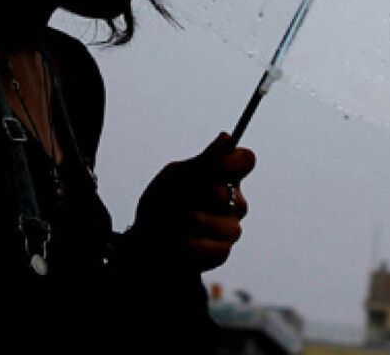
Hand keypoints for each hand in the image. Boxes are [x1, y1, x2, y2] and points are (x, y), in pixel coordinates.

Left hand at [133, 132, 255, 271]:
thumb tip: (227, 137)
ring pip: (215, 221)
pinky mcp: (222, 252)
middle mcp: (235, 202)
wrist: (144, 243)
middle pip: (224, 192)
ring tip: (168, 225)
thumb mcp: (176, 177)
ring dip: (183, 223)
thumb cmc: (161, 204)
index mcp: (225, 178)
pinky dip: (184, 245)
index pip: (245, 160)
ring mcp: (231, 229)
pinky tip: (174, 243)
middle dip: (192, 196)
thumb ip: (203, 162)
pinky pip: (209, 247)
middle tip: (174, 201)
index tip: (215, 165)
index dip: (232, 162)